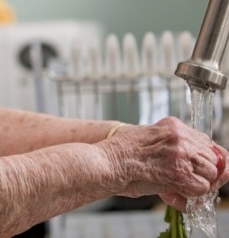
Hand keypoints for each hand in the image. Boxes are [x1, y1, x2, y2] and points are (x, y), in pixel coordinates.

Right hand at [100, 116, 228, 200]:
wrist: (107, 162)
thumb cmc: (121, 154)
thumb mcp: (148, 140)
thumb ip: (172, 147)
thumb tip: (197, 165)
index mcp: (172, 125)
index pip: (206, 142)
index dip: (205, 158)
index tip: (201, 168)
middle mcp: (179, 136)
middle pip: (212, 157)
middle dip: (204, 172)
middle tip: (189, 180)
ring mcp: (181, 153)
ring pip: (211, 172)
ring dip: (199, 182)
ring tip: (180, 185)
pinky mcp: (180, 172)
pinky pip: (202, 187)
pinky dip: (192, 193)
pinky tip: (176, 190)